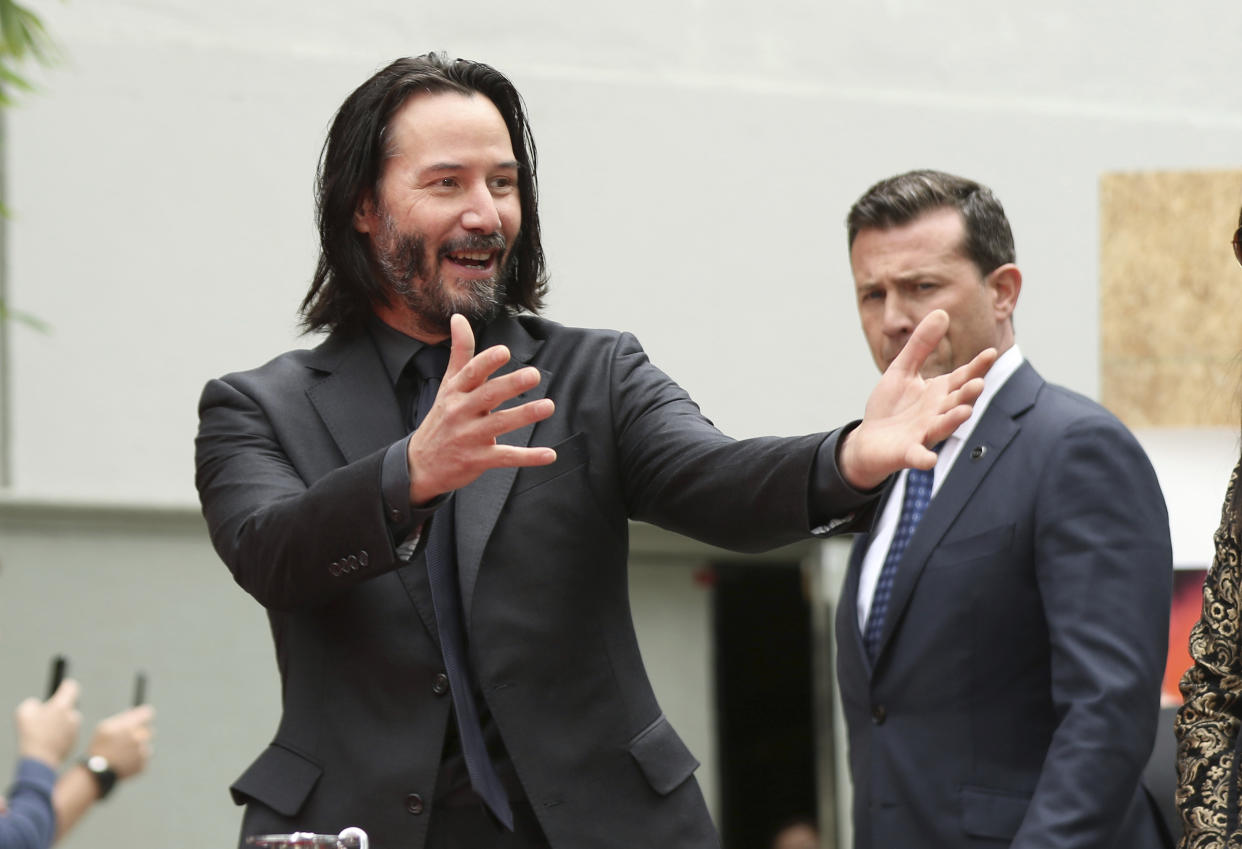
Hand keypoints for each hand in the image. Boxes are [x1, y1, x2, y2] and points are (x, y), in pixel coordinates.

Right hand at [15, 679, 80, 768]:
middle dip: (59, 710)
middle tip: (46, 717)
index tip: (66, 685)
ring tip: (43, 733)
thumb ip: (32, 703)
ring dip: (59, 725)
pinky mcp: (73, 743)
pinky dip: (59, 737)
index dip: (67, 686)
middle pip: (68, 707)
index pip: (71, 688)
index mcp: (62, 706)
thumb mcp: (24, 712)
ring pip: (67, 722)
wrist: (39, 760)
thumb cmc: (30, 734)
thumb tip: (38, 705)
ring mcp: (74, 730)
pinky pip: (66, 735)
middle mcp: (72, 716)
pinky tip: (46, 743)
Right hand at [85, 704, 154, 779]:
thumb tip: (133, 712)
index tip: (141, 718)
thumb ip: (121, 718)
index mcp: (132, 726)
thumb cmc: (99, 747)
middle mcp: (140, 738)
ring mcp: (143, 752)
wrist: (96, 773)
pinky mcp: (143, 765)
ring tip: (121, 753)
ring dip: (137, 747)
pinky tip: (123, 762)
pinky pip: (142, 759)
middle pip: (148, 730)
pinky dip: (135, 760)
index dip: (143, 716)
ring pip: (145, 746)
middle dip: (140, 733)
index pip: (148, 714)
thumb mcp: (104, 727)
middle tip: (128, 739)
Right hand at [407, 314, 556, 504]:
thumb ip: (460, 352)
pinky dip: (528, 457)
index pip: (471, 373)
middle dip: (510, 385)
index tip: (504, 351)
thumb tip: (459, 318)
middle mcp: (461, 412)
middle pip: (487, 395)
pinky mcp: (478, 459)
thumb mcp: (448, 385)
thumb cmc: (442, 418)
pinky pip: (505, 457)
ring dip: (524, 415)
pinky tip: (549, 454)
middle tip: (534, 375)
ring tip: (548, 406)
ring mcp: (469, 437)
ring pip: (499, 423)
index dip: (487, 362)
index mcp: (456, 391)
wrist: (420, 464)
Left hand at [839, 309, 995, 489]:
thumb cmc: (890, 406)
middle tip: (978, 383)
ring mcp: (924, 434)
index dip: (976, 367)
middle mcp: (937, 413)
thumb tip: (941, 311)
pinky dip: (923, 458)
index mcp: (938, 392)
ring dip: (953, 420)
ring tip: (965, 411)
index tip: (991, 352)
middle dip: (967, 393)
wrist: (869, 440)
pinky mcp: (907, 452)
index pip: (961, 377)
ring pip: (943, 426)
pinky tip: (929, 460)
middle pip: (956, 401)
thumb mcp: (902, 369)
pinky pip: (918, 456)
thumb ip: (920, 345)